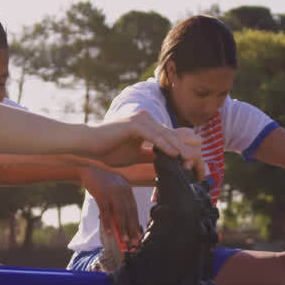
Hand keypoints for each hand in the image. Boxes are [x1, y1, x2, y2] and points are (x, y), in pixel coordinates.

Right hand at [81, 168, 141, 247]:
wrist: (89, 168)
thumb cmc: (101, 182)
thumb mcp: (114, 189)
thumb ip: (118, 202)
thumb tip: (119, 222)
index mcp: (127, 189)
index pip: (134, 209)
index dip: (136, 223)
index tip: (138, 235)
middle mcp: (122, 190)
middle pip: (129, 212)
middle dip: (132, 229)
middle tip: (133, 242)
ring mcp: (112, 192)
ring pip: (119, 213)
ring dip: (122, 228)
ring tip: (123, 240)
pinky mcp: (101, 194)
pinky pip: (105, 211)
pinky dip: (107, 222)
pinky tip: (109, 231)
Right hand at [88, 112, 204, 179]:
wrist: (89, 146)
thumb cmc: (109, 150)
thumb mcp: (136, 155)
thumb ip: (151, 155)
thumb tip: (166, 163)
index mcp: (147, 126)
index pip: (168, 137)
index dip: (180, 150)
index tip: (190, 164)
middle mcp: (146, 119)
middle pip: (170, 135)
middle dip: (183, 149)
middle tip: (195, 163)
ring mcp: (140, 120)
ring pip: (164, 135)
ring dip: (177, 148)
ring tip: (188, 160)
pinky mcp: (133, 124)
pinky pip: (153, 136)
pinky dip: (164, 145)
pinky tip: (173, 154)